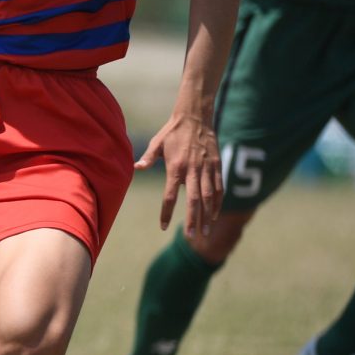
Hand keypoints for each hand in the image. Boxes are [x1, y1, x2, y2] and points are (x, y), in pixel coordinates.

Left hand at [135, 112, 221, 236]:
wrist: (195, 116)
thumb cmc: (172, 131)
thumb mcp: (156, 143)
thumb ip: (147, 158)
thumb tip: (136, 168)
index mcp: (176, 167)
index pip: (170, 195)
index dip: (167, 212)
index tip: (164, 226)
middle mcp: (193, 170)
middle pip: (193, 200)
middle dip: (193, 220)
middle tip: (193, 237)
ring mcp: (207, 168)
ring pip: (209, 197)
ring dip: (208, 215)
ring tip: (206, 231)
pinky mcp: (217, 166)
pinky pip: (219, 187)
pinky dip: (218, 202)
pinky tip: (214, 214)